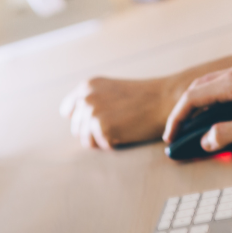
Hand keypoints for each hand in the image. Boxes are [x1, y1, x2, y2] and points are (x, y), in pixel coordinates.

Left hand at [60, 76, 178, 148]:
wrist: (163, 99)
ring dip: (102, 140)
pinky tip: (126, 132)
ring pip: (86, 140)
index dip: (81, 119)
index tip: (97, 121)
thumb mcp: (110, 91)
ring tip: (121, 128)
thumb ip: (92, 100)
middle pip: (77, 128)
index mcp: (86, 86)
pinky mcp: (102, 128)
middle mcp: (85, 98)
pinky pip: (101, 146)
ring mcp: (92, 113)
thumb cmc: (141, 98)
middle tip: (116, 125)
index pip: (68, 111)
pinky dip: (113, 144)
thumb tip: (74, 119)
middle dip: (93, 131)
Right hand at [163, 63, 231, 153]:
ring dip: (199, 105)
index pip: (193, 97)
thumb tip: (206, 141)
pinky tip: (218, 115)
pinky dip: (213, 101)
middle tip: (177, 132)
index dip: (178, 118)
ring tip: (193, 126)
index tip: (171, 135)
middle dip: (184, 110)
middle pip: (199, 88)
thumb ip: (226, 134)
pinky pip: (225, 86)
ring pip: (212, 86)